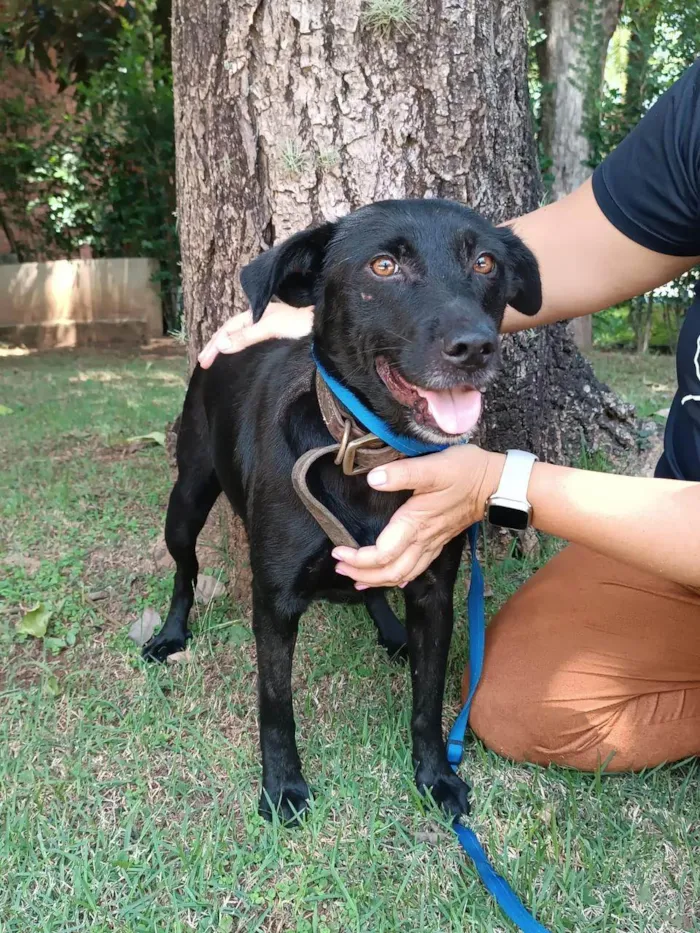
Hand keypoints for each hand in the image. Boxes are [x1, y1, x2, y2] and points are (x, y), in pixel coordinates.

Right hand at [198, 301, 313, 368]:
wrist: (326, 325)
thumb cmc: (301, 324)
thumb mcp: (271, 328)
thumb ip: (247, 336)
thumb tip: (220, 344)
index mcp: (256, 313)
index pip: (228, 328)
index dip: (215, 344)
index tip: (204, 361)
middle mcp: (261, 317)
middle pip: (232, 331)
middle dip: (216, 345)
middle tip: (202, 363)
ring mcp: (270, 326)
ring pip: (242, 335)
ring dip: (227, 346)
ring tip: (214, 358)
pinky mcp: (279, 335)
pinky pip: (252, 341)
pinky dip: (241, 348)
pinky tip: (239, 355)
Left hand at [333, 445, 504, 587]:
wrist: (495, 483)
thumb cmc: (464, 472)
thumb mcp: (433, 467)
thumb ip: (402, 474)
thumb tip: (373, 479)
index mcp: (415, 524)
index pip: (382, 555)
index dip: (358, 558)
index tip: (338, 550)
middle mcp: (422, 540)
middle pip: (389, 572)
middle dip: (361, 574)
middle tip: (338, 566)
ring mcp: (432, 544)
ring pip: (402, 575)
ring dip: (377, 580)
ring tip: (355, 577)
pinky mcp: (438, 542)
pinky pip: (416, 569)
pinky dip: (398, 578)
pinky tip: (391, 579)